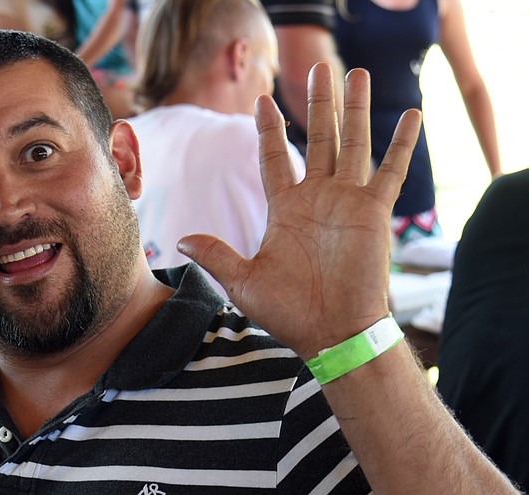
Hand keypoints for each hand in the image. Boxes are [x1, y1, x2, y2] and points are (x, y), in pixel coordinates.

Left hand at [178, 65, 421, 359]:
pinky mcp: (373, 212)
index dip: (270, 131)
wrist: (330, 333)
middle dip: (317, 103)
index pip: (275, 159)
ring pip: (352, 143)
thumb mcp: (242, 282)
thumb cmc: (288, 313)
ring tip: (354, 70)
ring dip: (354, 108)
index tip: (262, 100)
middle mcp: (317, 200)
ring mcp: (347, 202)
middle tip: (317, 65)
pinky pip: (390, 171)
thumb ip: (216, 255)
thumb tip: (180, 240)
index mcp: (285, 211)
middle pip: (318, 138)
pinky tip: (410, 112)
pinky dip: (401, 143)